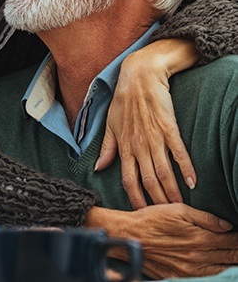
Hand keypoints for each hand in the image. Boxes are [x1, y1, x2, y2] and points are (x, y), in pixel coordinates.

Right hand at [86, 203, 237, 279]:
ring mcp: (189, 270)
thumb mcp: (178, 209)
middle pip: (228, 257)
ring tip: (235, 259)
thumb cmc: (152, 219)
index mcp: (199, 237)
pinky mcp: (180, 277)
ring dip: (230, 264)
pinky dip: (216, 274)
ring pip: (220, 271)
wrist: (130, 236)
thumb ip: (205, 218)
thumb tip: (227, 225)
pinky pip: (206, 279)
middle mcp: (197, 257)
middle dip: (237, 252)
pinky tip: (220, 269)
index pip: (230, 241)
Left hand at [95, 39, 198, 208]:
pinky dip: (185, 167)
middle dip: (157, 201)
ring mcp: (153, 136)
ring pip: (163, 170)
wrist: (140, 75)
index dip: (135, 199)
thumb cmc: (123, 99)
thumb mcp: (110, 124)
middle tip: (166, 217)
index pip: (128, 180)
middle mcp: (138, 145)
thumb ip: (107, 148)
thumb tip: (98, 167)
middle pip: (148, 180)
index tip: (142, 214)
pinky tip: (193, 180)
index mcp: (123, 146)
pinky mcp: (168, 126)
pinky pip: (178, 150)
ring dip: (172, 191)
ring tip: (180, 206)